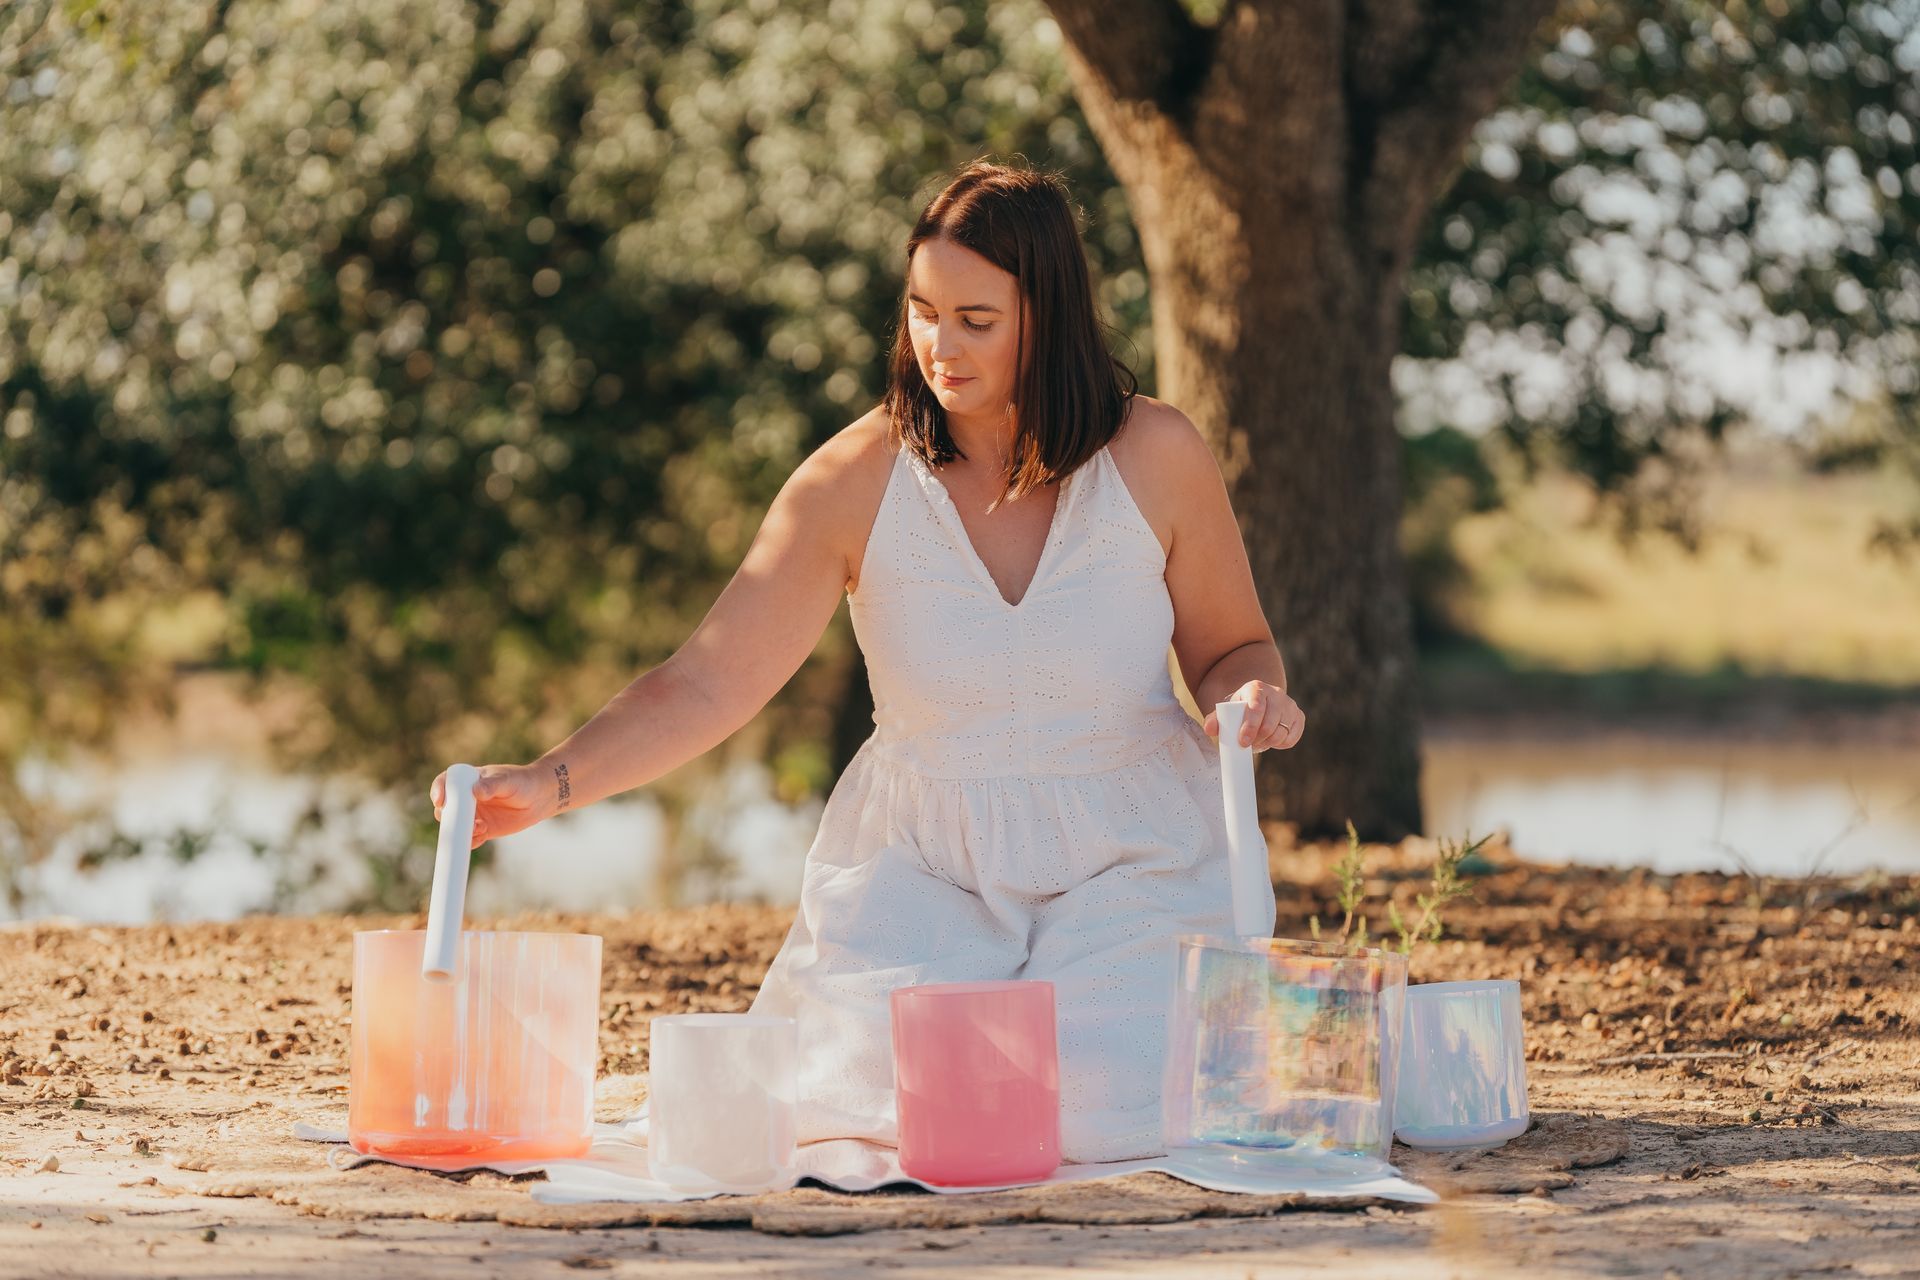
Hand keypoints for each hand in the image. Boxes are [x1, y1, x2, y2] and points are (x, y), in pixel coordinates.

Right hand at [429, 763, 552, 849]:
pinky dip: (470, 841)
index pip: (446, 782)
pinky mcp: (482, 829)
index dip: (438, 790)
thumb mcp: (508, 780)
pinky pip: (469, 839)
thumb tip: (476, 791)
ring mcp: (473, 814)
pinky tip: (481, 836)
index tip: (440, 801)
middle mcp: (466, 798)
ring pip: (456, 826)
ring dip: (460, 832)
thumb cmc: (523, 782)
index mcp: (468, 779)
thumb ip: (492, 785)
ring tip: (480, 828)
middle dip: (447, 817)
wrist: (539, 798)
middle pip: (446, 808)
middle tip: (459, 822)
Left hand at [1202, 680, 1304, 752]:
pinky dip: (1281, 744)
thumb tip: (1209, 729)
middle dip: (1258, 739)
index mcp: (1256, 688)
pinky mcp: (1299, 717)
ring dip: (1268, 743)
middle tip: (1247, 745)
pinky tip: (1271, 741)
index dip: (1250, 726)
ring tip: (1257, 743)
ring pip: (1281, 732)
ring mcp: (1290, 705)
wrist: (1257, 702)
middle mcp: (1276, 693)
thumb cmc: (1239, 709)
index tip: (1243, 742)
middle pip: (1270, 723)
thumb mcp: (1226, 711)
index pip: (1256, 707)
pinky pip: (1292, 738)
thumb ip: (1214, 719)